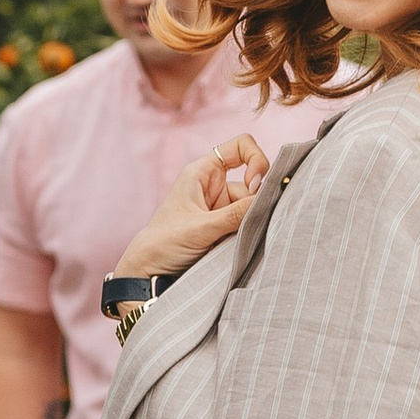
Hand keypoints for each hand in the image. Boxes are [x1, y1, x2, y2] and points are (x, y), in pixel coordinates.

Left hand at [121, 132, 270, 279]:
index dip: (256, 159)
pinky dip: (250, 233)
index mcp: (203, 172)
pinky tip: (241, 245)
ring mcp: (222, 207)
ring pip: (252, 207)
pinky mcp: (226, 227)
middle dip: (256, 201)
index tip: (254, 185)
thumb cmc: (164, 243)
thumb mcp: (201, 227)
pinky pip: (248, 223)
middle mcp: (214, 186)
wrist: (150, 271)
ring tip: (237, 241)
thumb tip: (269, 200)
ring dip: (252, 223)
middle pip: (253, 183)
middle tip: (252, 222)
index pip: (240, 147)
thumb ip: (235, 214)